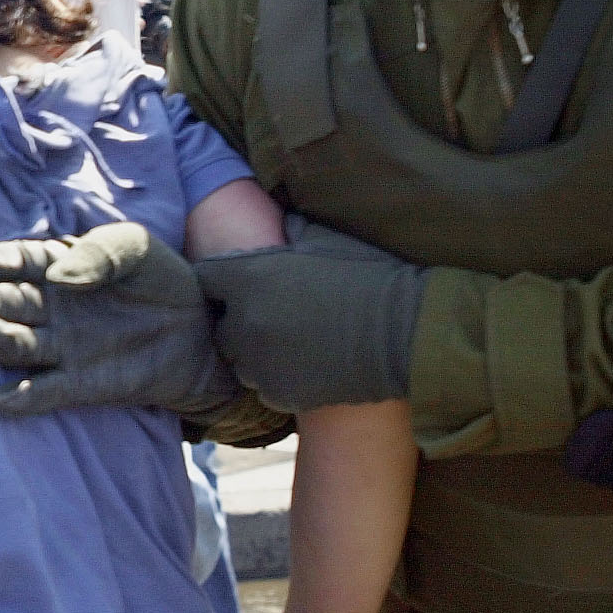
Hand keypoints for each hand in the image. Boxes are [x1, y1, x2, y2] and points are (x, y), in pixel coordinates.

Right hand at [0, 221, 238, 417]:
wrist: (205, 329)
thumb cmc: (162, 278)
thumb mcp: (135, 246)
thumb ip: (98, 251)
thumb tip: (57, 278)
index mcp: (51, 266)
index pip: (2, 262)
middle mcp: (45, 307)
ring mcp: (60, 347)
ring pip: (11, 347)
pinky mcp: (79, 384)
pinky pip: (41, 393)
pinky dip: (17, 399)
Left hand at [197, 216, 423, 411]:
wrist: (406, 334)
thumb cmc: (370, 277)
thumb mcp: (326, 238)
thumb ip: (291, 228)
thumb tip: (281, 219)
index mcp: (248, 276)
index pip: (205, 278)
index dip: (220, 280)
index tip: (236, 283)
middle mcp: (245, 320)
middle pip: (219, 324)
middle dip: (237, 319)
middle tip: (273, 315)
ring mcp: (260, 361)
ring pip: (238, 360)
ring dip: (254, 352)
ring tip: (291, 343)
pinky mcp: (279, 393)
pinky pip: (264, 386)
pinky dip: (277, 379)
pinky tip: (306, 367)